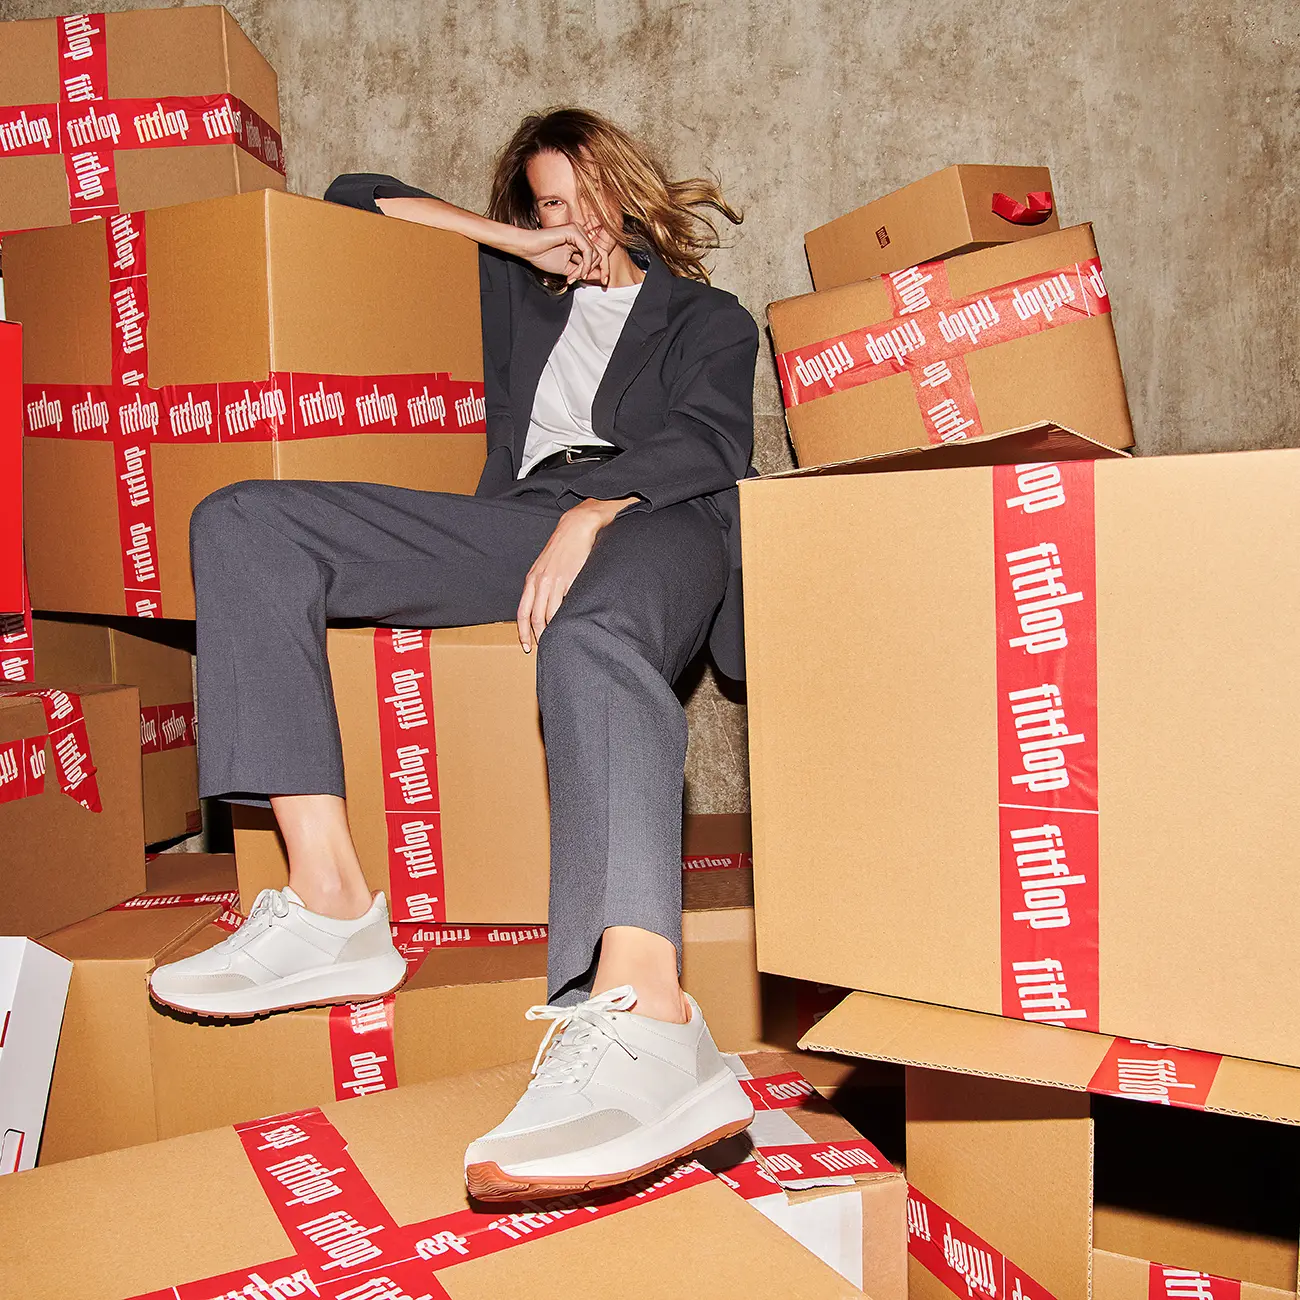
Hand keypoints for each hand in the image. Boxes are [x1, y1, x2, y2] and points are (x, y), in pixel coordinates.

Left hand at [517, 497, 636, 651]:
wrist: (576, 528)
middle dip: (537, 636)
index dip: (523, 632)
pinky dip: (564, 618)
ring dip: (551, 630)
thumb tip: (543, 606)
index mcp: (532, 579)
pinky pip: (564, 605)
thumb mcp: (545, 566)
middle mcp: (539, 581)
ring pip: (548, 615)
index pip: (522, 612)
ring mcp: (554, 581)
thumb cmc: (563, 548)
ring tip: (557, 639)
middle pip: (534, 617)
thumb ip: (542, 585)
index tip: (526, 645)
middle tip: (543, 648)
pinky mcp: (569, 579)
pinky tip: (568, 624)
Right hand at [518, 223, 606, 285]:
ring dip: (584, 270)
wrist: (528, 249)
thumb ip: (583, 271)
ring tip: (572, 277)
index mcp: (579, 240)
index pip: (598, 255)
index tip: (602, 283)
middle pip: (599, 255)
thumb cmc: (544, 257)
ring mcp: (578, 230)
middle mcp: (580, 233)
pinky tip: (577, 273)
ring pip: (594, 254)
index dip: (602, 269)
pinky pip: (588, 251)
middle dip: (590, 272)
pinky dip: (585, 265)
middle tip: (574, 279)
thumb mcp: (569, 269)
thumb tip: (600, 276)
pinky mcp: (574, 230)